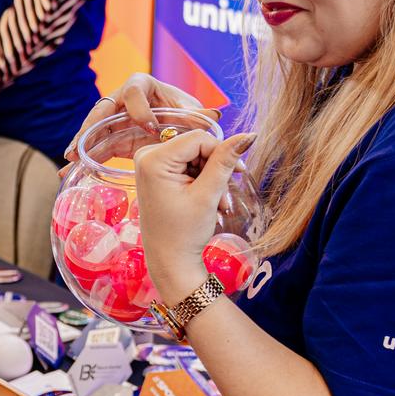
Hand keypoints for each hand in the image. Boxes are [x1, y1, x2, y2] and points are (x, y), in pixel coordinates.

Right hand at [61, 73, 219, 160]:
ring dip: (81, 143)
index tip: (149, 128)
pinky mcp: (113, 137)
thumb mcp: (195, 117)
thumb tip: (215, 114)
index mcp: (146, 86)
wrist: (183, 134)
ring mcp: (116, 119)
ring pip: (94, 127)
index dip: (140, 108)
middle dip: (93, 124)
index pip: (136, 90)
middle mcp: (126, 100)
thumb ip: (201, 117)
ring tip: (70, 158)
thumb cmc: (188, 118)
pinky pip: (95, 145)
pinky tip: (67, 170)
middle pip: (104, 107)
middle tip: (85, 140)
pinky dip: (83, 157)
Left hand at [133, 129, 255, 299]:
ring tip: (218, 200)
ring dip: (211, 175)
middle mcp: (146, 156)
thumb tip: (248, 135)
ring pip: (194, 155)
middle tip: (225, 192)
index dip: (221, 152)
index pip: (198, 138)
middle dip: (215, 166)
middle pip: (195, 145)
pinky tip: (208, 198)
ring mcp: (149, 164)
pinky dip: (201, 179)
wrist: (169, 260)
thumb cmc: (184, 232)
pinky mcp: (156, 172)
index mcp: (153, 159)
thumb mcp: (208, 194)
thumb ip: (226, 161)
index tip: (238, 172)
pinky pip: (186, 164)